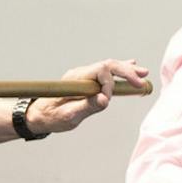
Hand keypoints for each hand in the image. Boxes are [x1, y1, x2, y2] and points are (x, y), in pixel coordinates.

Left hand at [24, 59, 151, 134]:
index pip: (101, 70)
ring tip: (143, 73)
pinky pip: (104, 73)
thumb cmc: (50, 117)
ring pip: (108, 68)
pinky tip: (131, 65)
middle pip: (108, 65)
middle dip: (126, 71)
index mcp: (75, 79)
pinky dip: (118, 72)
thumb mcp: (68, 116)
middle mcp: (80, 74)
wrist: (37, 115)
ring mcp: (83, 77)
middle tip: (142, 81)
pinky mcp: (85, 82)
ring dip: (126, 70)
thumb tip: (105, 99)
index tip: (108, 99)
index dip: (110, 82)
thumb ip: (87, 107)